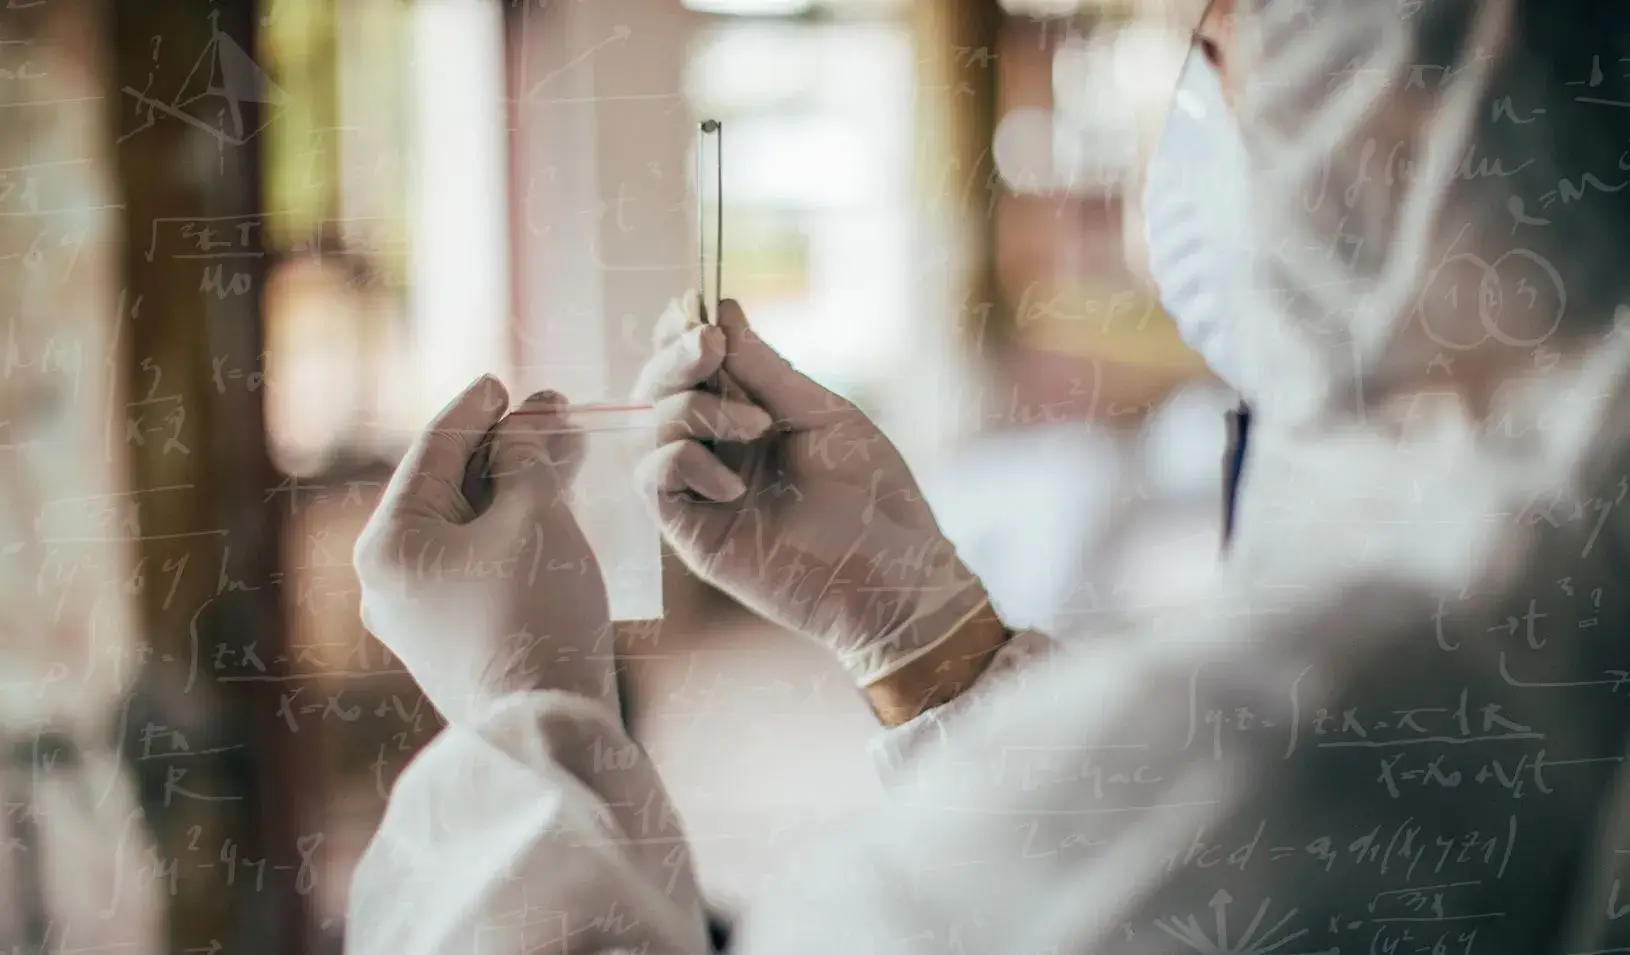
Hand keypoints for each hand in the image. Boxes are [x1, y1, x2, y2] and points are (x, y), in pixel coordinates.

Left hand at [353, 376, 614, 724]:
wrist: (550, 726)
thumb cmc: (538, 610)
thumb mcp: (535, 513)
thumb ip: (523, 457)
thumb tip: (517, 432)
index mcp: (387, 543)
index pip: (431, 451)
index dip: (475, 410)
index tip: (503, 383)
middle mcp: (385, 581)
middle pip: (447, 490)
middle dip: (503, 448)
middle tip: (552, 412)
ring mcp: (415, 617)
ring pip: (465, 529)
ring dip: (513, 488)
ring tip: (563, 452)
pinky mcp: (450, 642)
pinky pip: (475, 566)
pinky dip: (509, 532)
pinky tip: (549, 510)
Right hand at [632, 294, 993, 689]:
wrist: (893, 575)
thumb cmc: (873, 496)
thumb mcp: (823, 415)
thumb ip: (766, 369)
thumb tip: (721, 310)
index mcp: (746, 416)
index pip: (689, 365)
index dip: (679, 331)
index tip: (693, 306)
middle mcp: (715, 449)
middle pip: (655, 388)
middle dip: (674, 356)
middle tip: (710, 345)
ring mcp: (700, 491)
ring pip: (648, 427)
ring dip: (692, 409)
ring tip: (756, 425)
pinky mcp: (691, 533)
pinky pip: (654, 479)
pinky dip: (684, 462)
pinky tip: (735, 484)